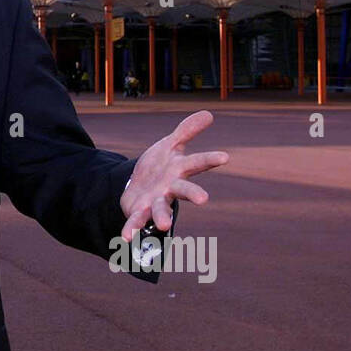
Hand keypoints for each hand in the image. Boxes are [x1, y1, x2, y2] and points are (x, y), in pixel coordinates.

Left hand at [118, 110, 228, 241]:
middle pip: (184, 190)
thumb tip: (209, 113)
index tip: (225, 157)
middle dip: (193, 193)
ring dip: (163, 216)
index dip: (210, 159)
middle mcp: (172, 188)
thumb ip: (186, 131)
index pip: (197, 163)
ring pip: (162, 209)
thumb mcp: (170, 145)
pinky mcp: (141, 211)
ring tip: (164, 224)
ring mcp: (157, 201)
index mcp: (179, 169)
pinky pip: (137, 220)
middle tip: (204, 199)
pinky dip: (132, 228)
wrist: (137, 186)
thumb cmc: (159, 166)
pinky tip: (126, 236)